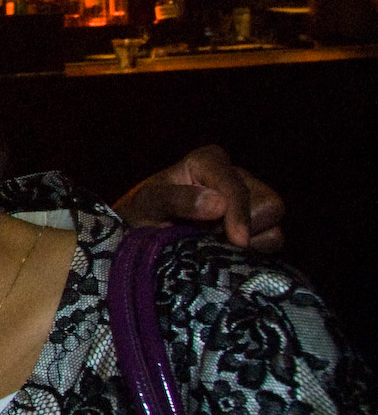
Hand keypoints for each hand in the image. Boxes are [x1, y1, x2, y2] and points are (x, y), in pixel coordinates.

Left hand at [114, 145, 285, 252]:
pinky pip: (273, 242)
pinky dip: (253, 253)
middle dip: (243, 228)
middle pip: (271, 205)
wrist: (140, 233)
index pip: (238, 188)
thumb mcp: (148, 204)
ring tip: (210, 242)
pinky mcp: (256, 226)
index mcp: (210, 162)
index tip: (237, 241)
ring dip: (247, 243)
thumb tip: (218, 204)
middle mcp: (236, 178)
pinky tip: (223, 251)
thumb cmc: (141, 213)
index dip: (240, 214)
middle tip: (207, 237)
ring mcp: (250, 202)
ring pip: (275, 227)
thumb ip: (177, 200)